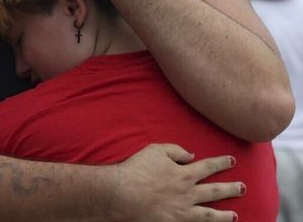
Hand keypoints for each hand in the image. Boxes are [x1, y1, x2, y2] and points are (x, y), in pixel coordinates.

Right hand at [112, 144, 241, 221]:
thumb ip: (175, 150)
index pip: (208, 166)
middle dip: (231, 189)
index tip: (232, 161)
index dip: (222, 163)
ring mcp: (182, 211)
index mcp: (184, 173)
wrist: (122, 193)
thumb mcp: (155, 150)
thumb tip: (191, 155)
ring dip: (224, 216)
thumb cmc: (137, 169)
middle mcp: (188, 193)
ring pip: (210, 215)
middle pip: (215, 191)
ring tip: (234, 216)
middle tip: (243, 188)